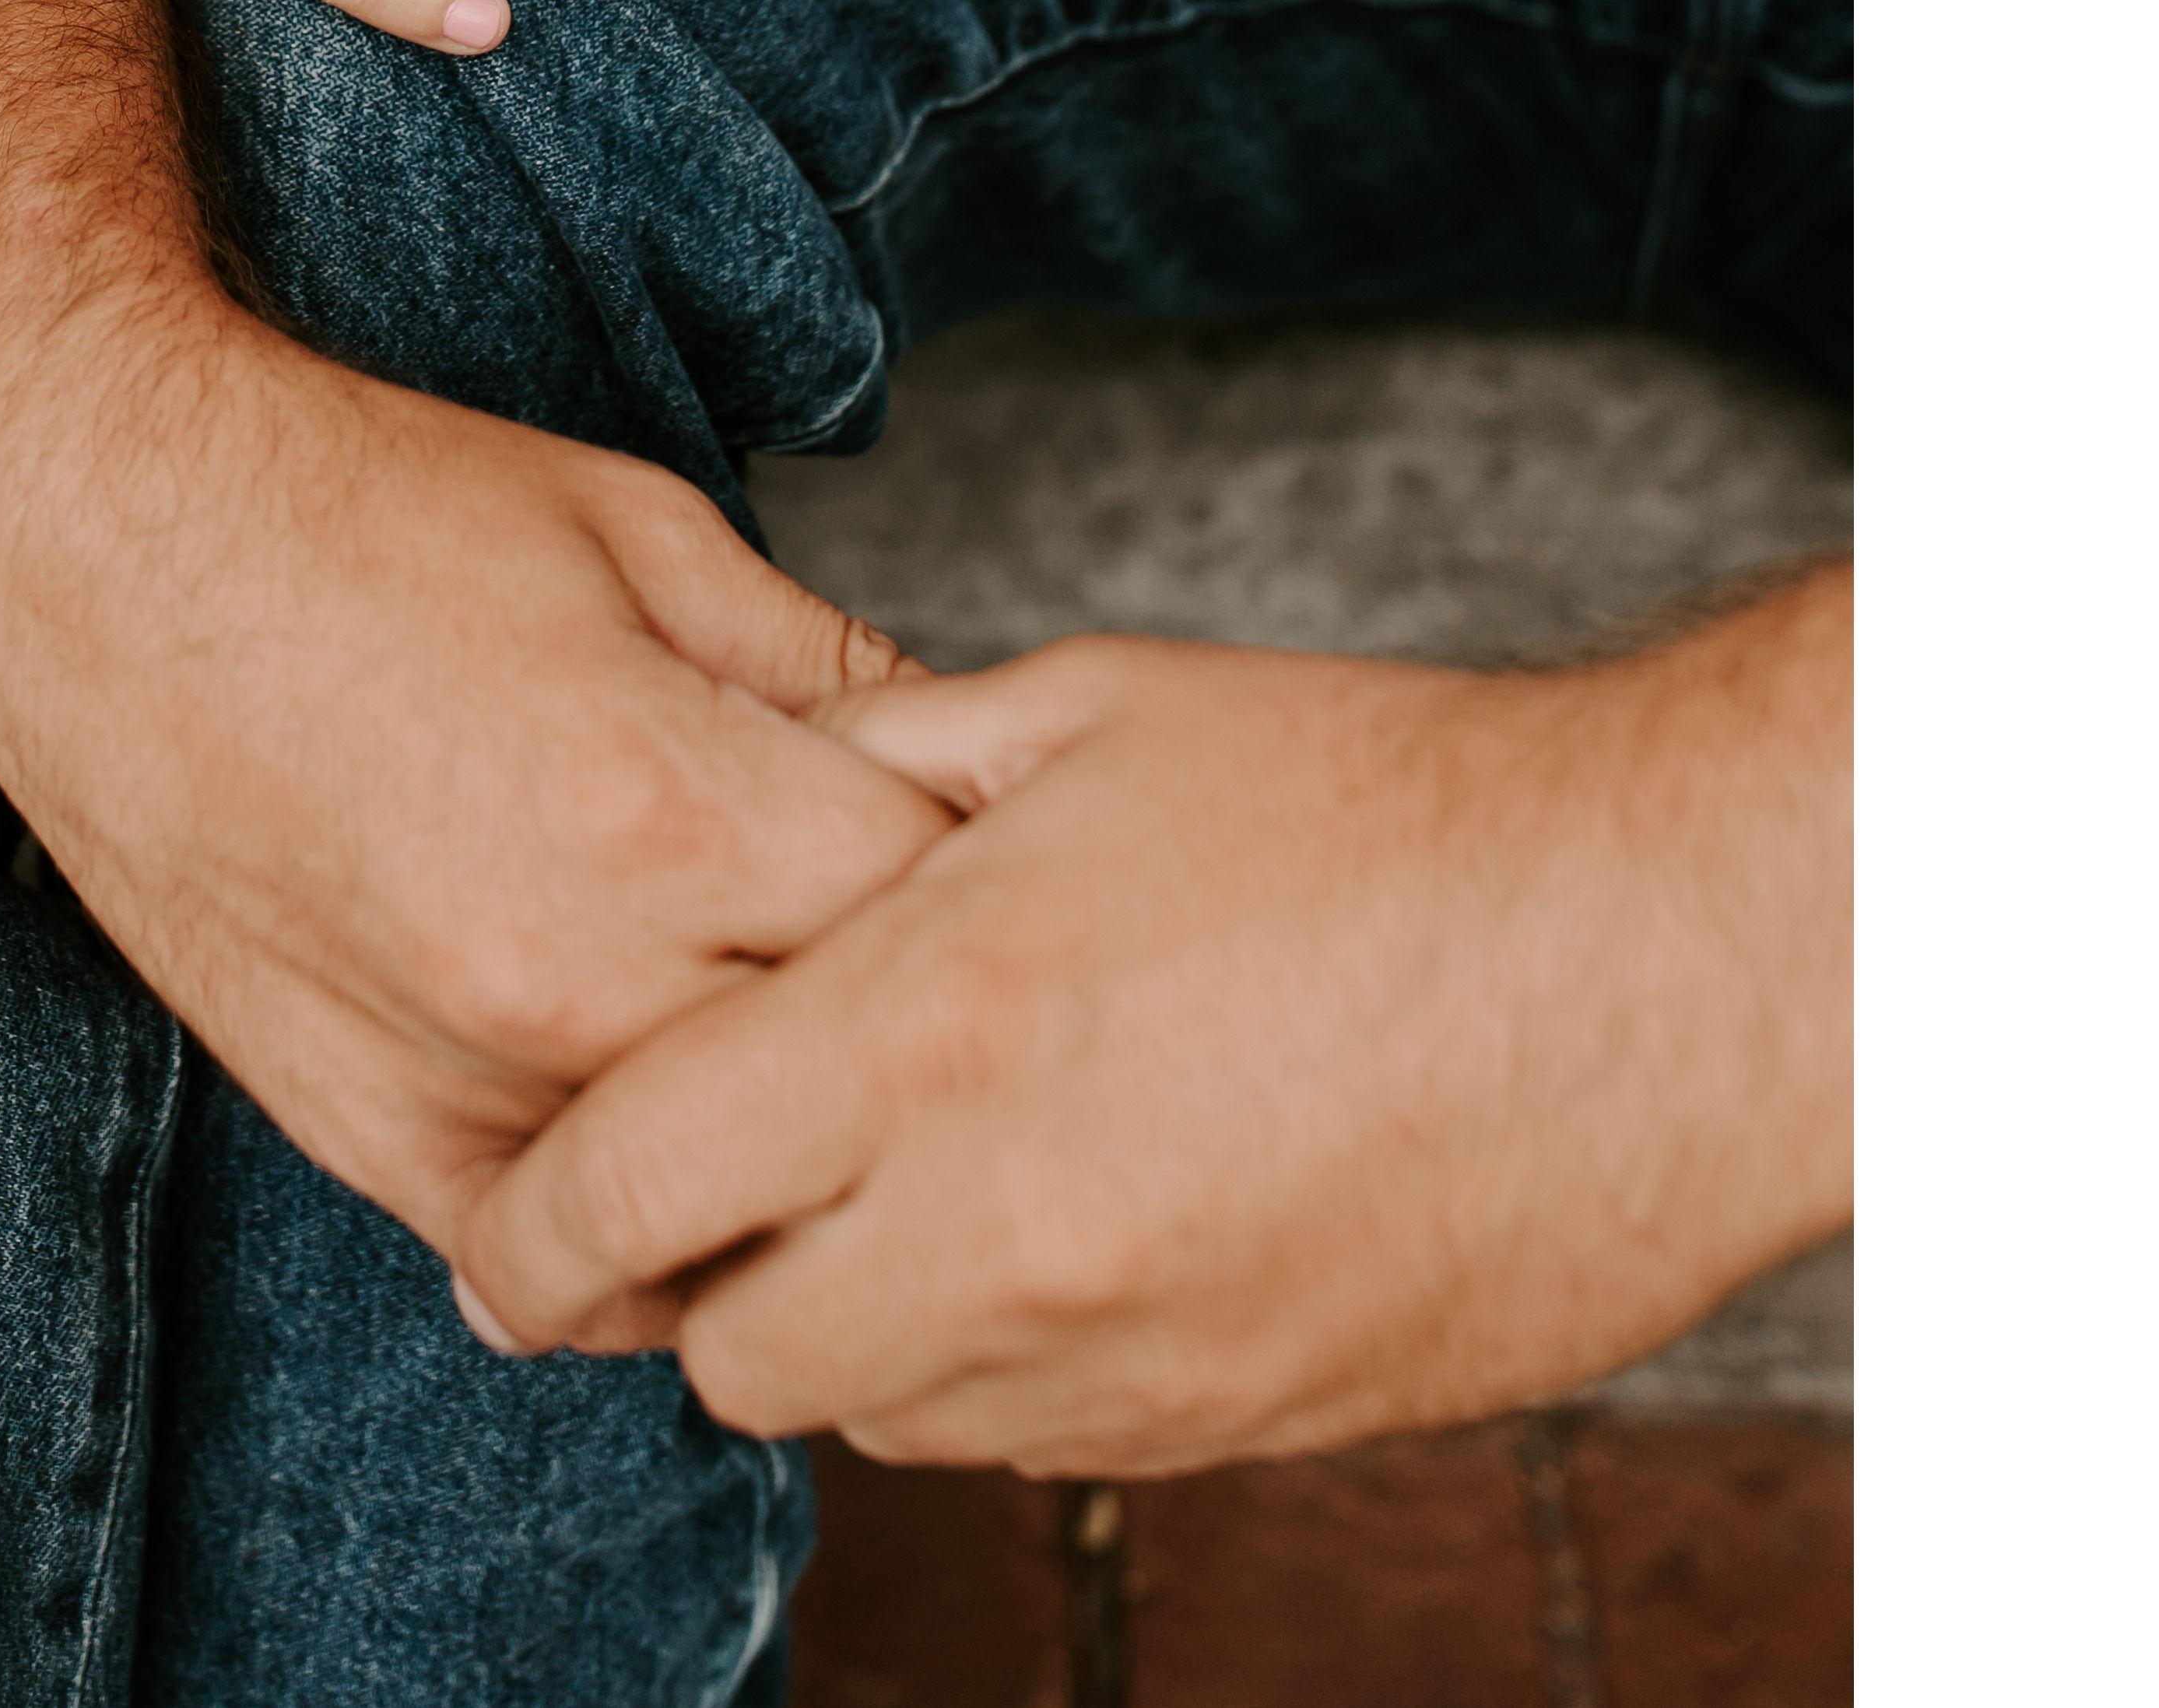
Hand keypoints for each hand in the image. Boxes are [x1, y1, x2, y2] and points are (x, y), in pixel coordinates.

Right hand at [0, 289, 952, 1253]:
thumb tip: (970, 763)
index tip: (992, 847)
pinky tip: (668, 1136)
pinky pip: (566, 1274)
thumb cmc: (368, 511)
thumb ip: (823, 669)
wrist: (104, 543)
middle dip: (910, 1024)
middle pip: (853, 1090)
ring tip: (806, 1055)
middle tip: (924, 961)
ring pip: (726, 1220)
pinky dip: (640, 1233)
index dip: (992, 875)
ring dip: (788, 1150)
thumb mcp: (646, 531)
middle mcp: (576, 981)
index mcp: (669, 807)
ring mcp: (466, 1084)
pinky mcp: (370, 1139)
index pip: (942, 924)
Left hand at [453, 586, 1854, 1475]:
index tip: (500, 1219)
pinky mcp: (1229, 1421)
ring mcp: (1122, 1352)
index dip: (524, 1220)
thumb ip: (886, 768)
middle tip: (718, 1174)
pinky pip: (1027, 1441)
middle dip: (687, 1277)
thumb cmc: (1381, 801)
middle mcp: (1000, 1223)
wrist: (1658, 954)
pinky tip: (1054, 1221)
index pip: (622, 1186)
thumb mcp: (1088, 717)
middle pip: (722, 1348)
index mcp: (930, 1026)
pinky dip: (988, 1359)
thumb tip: (762, 795)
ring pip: (871, 1411)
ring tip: (906, 1175)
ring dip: (844, 1320)